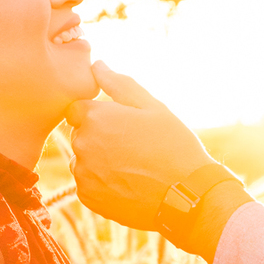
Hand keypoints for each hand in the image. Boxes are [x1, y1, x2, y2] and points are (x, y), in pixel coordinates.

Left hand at [66, 62, 210, 229]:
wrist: (186, 194)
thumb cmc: (173, 145)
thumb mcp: (151, 106)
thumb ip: (119, 84)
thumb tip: (97, 65)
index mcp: (95, 117)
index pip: (77, 110)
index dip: (98, 115)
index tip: (121, 125)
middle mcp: (82, 145)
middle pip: (80, 135)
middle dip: (99, 137)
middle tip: (132, 147)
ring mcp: (83, 174)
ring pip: (82, 160)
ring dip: (98, 160)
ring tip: (132, 167)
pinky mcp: (87, 197)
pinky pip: (87, 183)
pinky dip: (101, 182)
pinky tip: (127, 183)